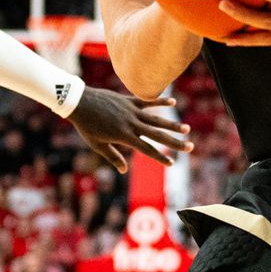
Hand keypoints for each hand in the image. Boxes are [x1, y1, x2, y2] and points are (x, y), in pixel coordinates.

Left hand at [67, 90, 192, 172]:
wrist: (80, 102)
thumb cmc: (87, 126)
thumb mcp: (98, 145)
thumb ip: (113, 156)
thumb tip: (124, 170)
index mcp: (124, 137)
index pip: (147, 149)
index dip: (160, 157)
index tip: (172, 164)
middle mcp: (131, 124)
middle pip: (158, 135)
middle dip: (175, 142)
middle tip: (190, 147)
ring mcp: (131, 111)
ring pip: (156, 119)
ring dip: (172, 124)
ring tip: (186, 129)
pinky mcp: (129, 100)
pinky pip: (147, 102)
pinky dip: (160, 101)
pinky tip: (173, 102)